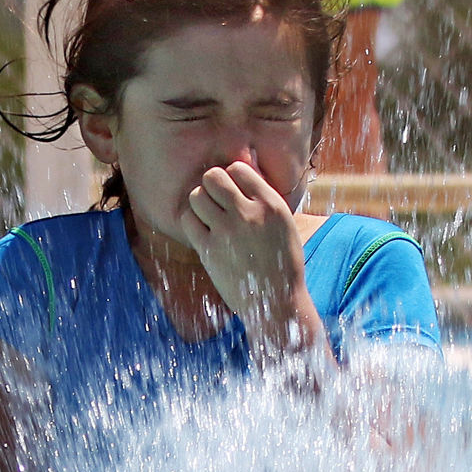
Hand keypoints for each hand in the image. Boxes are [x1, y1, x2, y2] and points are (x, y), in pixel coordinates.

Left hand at [182, 158, 308, 328]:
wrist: (276, 302)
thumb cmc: (281, 262)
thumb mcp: (284, 224)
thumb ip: (263, 200)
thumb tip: (238, 173)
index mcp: (272, 204)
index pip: (239, 168)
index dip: (232, 177)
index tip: (234, 192)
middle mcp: (249, 214)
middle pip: (213, 177)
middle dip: (212, 185)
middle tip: (217, 201)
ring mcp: (227, 232)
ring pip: (196, 195)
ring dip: (200, 202)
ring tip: (209, 215)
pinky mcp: (209, 251)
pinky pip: (187, 220)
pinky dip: (191, 221)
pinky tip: (202, 230)